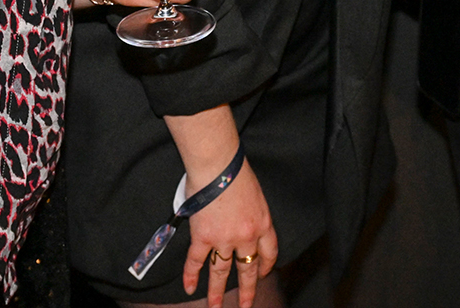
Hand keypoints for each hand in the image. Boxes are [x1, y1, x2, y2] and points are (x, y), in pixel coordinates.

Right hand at [182, 158, 277, 307]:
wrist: (218, 165)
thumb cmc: (236, 170)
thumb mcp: (255, 193)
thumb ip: (252, 211)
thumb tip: (244, 219)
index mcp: (263, 223)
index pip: (269, 251)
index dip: (266, 265)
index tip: (263, 273)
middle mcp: (246, 236)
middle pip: (247, 268)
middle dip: (247, 289)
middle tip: (246, 305)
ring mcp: (224, 239)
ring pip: (221, 271)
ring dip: (217, 291)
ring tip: (215, 306)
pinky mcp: (203, 237)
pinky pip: (196, 261)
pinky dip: (191, 276)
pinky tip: (190, 288)